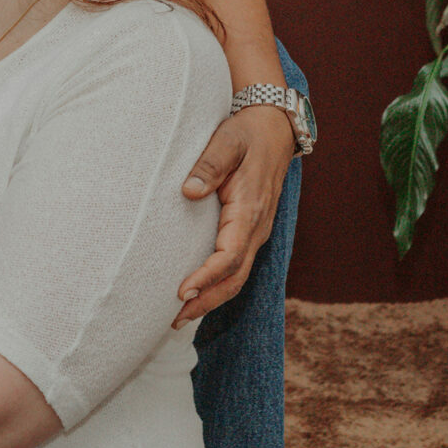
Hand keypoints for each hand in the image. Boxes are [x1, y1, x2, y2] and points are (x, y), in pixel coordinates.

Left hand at [173, 106, 296, 326]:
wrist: (274, 128)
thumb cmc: (247, 133)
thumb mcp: (227, 141)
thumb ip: (209, 165)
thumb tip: (189, 191)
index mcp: (250, 210)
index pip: (229, 255)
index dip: (206, 277)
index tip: (182, 291)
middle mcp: (257, 228)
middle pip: (234, 277)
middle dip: (206, 301)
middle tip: (173, 319)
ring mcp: (256, 232)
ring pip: (237, 277)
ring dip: (211, 299)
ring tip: (179, 316)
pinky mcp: (249, 232)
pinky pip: (236, 266)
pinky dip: (217, 285)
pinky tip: (197, 294)